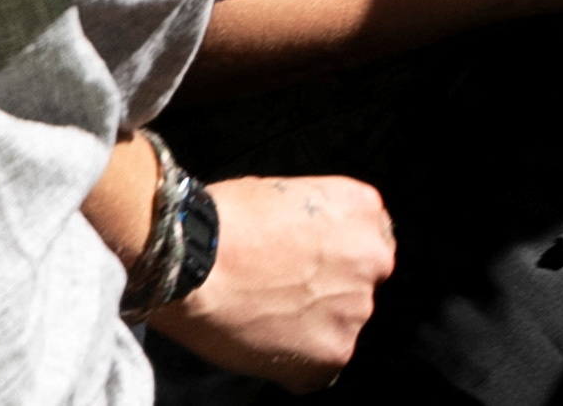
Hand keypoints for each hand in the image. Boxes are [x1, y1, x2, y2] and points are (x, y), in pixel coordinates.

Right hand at [150, 171, 397, 387]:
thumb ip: (315, 225)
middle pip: (357, 285)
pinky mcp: (333, 354)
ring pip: (340, 326)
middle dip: (326, 293)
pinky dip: (295, 363)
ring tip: (263, 316)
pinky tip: (263, 341)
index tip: (310, 266)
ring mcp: (355, 310)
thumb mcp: (284, 194)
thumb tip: (308, 250)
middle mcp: (371, 259)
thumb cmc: (222, 221)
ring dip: (311, 327)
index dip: (334, 257)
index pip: (366, 241)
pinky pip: (320, 368)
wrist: (191, 261)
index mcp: (362, 210)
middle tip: (281, 293)